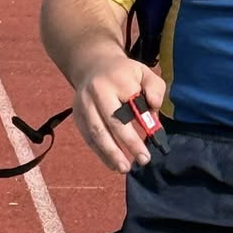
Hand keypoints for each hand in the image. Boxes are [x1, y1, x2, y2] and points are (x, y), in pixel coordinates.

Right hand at [71, 49, 166, 173]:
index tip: (153, 140)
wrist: (93, 65)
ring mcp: (83, 104)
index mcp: (117, 79)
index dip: (141, 123)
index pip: (130, 104)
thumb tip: (153, 108)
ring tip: (124, 168)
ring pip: (96, 133)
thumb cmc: (125, 73)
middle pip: (112, 122)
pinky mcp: (76, 115)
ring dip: (110, 154)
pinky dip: (99, 152)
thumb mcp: (144, 73)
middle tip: (143, 160)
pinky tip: (112, 163)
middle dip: (128, 143)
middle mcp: (97, 91)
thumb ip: (155, 89)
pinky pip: (88, 137)